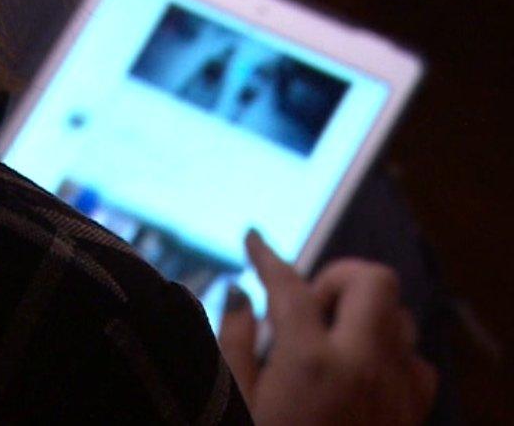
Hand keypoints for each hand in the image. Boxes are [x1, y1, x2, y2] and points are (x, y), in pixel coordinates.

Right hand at [218, 231, 436, 424]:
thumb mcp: (234, 403)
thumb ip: (235, 343)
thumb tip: (239, 295)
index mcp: (310, 363)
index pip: (289, 285)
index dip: (266, 255)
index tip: (255, 240)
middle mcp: (363, 367)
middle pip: (373, 280)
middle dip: (337, 279)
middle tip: (306, 310)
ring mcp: (397, 389)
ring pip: (399, 316)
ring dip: (363, 316)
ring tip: (327, 342)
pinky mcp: (414, 411)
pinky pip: (414, 357)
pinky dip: (387, 352)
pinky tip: (356, 371)